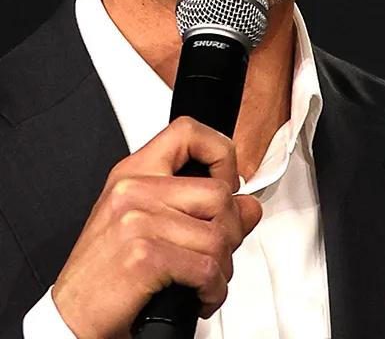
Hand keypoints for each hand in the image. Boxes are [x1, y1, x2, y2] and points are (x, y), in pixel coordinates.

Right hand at [51, 117, 262, 338]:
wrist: (71, 318)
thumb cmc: (107, 274)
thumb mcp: (148, 227)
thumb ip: (201, 209)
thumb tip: (249, 205)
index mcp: (133, 174)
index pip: (186, 132)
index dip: (220, 153)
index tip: (227, 182)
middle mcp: (133, 190)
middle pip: (220, 194)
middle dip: (231, 232)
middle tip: (216, 254)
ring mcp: (137, 221)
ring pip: (219, 236)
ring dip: (221, 269)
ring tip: (203, 281)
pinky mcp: (145, 255)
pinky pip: (207, 268)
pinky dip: (212, 290)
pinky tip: (198, 297)